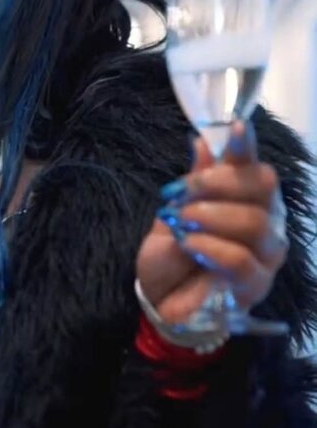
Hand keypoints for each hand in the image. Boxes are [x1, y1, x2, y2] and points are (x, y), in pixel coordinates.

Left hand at [136, 121, 288, 325]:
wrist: (161, 299)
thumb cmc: (172, 254)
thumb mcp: (174, 212)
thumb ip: (193, 181)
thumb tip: (202, 140)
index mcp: (246, 199)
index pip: (254, 166)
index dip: (246, 146)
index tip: (236, 127)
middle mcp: (265, 221)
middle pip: (262, 187)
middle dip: (218, 183)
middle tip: (181, 194)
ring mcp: (266, 254)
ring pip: (255, 222)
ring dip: (211, 217)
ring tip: (182, 224)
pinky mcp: (256, 285)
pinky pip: (241, 259)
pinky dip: (210, 247)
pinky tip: (189, 245)